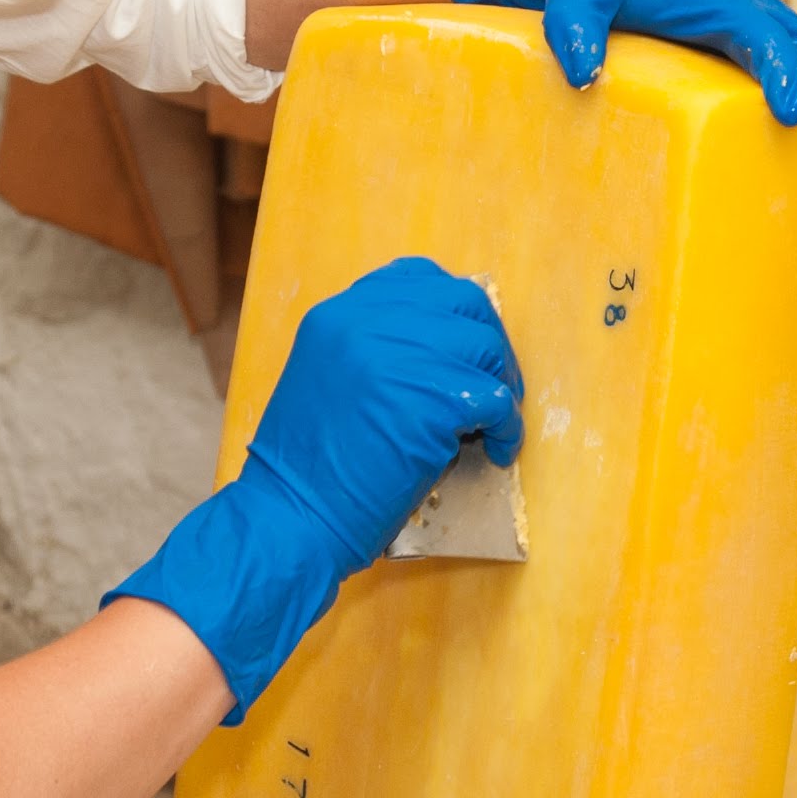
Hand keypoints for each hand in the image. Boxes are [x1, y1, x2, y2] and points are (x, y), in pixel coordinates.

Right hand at [103, 259, 525, 716]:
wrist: (290, 519)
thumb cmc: (307, 470)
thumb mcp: (325, 380)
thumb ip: (373, 350)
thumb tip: (443, 345)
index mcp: (336, 315)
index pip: (417, 278)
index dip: (452, 310)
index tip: (464, 344)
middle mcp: (365, 322)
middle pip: (462, 303)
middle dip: (489, 343)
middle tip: (495, 384)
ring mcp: (398, 358)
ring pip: (485, 349)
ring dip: (501, 386)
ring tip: (493, 423)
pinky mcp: (430, 401)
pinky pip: (495, 400)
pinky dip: (506, 428)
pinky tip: (495, 450)